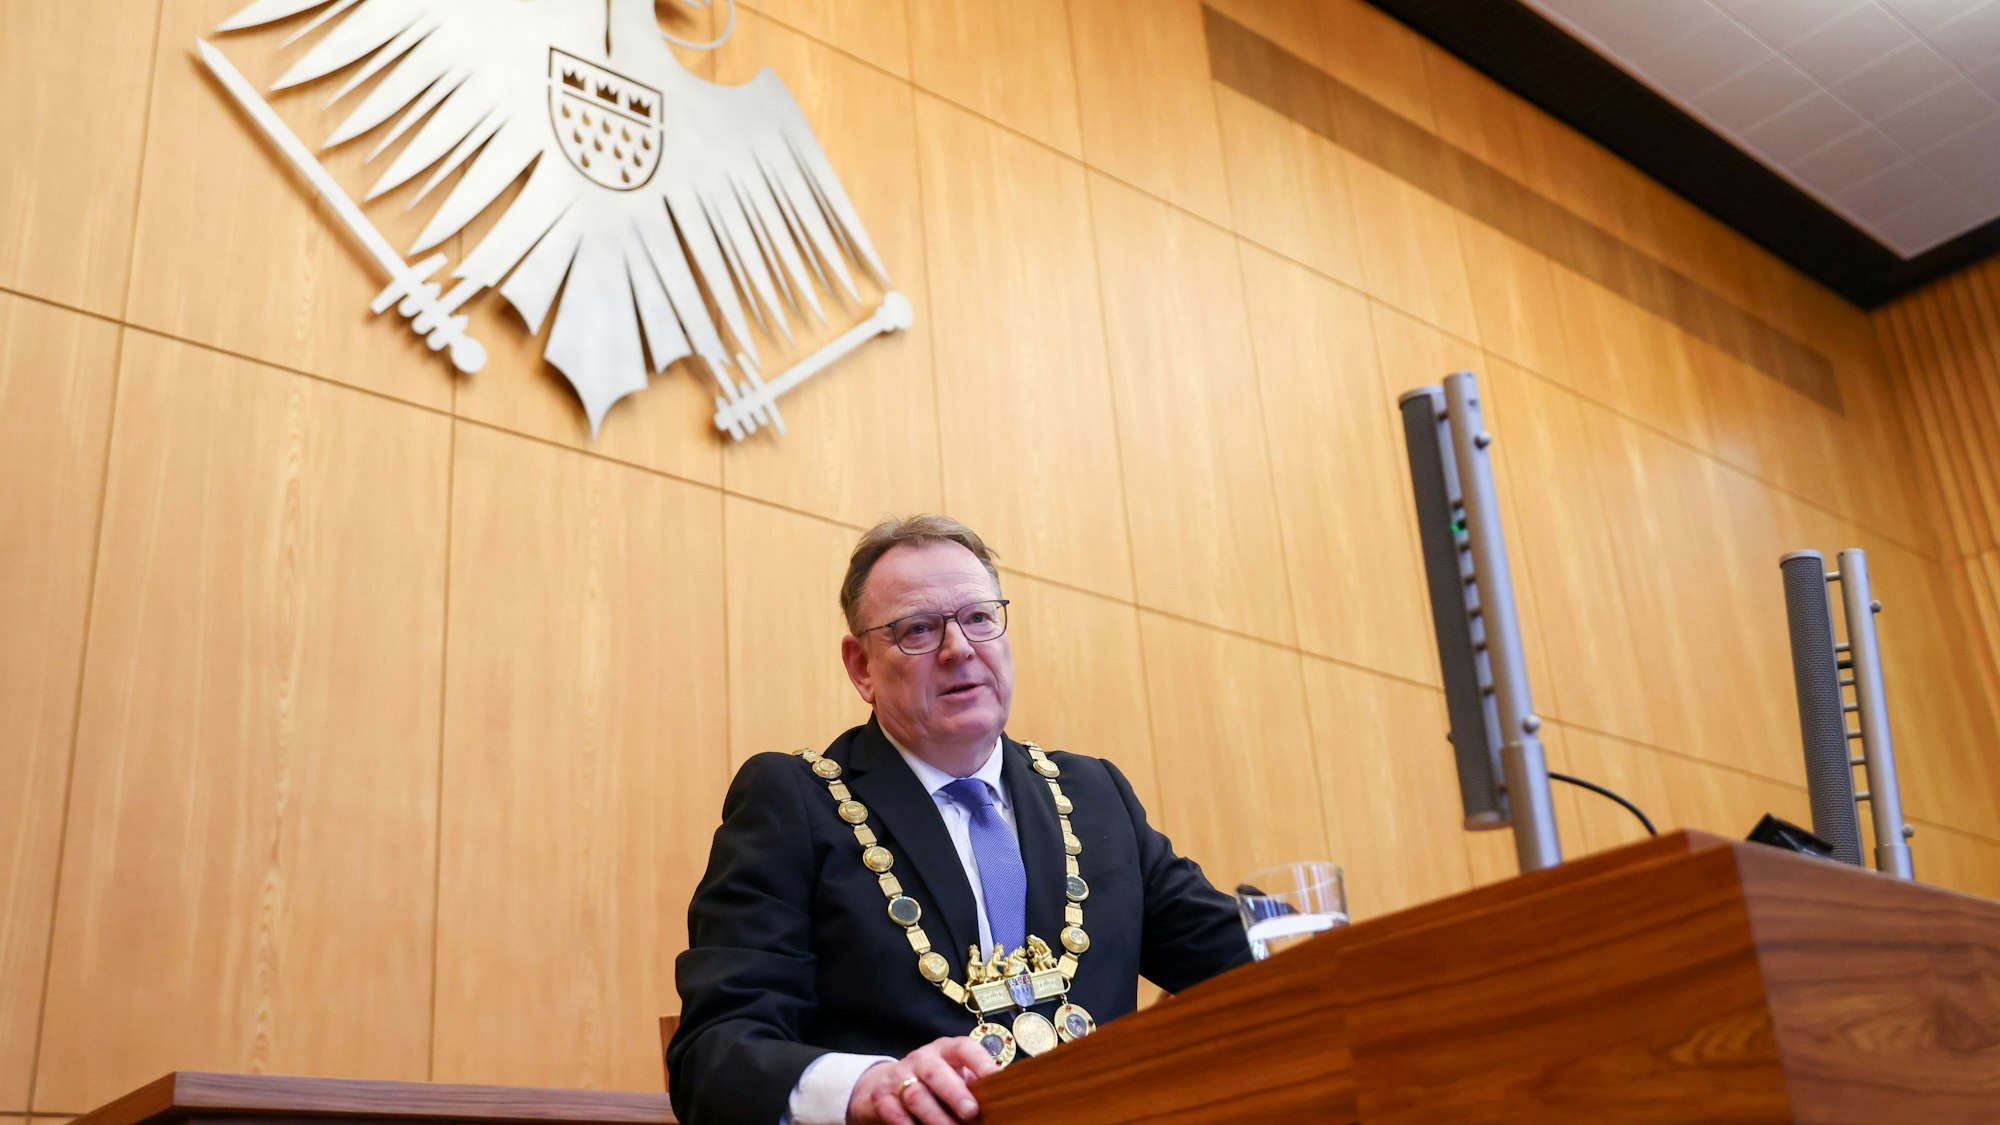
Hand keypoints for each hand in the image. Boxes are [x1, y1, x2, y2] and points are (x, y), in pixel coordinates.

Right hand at [846, 1036, 997, 1123]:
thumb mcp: (953, 1075)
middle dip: (954, 1093)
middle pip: (936, 1072)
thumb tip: (1003, 1099)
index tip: (996, 1077)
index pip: (963, 1049)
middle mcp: (922, 1059)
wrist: (887, 1084)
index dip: (980, 1061)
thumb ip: (973, 1084)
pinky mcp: (882, 1095)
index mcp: (946, 1051)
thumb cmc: (934, 1082)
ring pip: (916, 1096)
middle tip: (972, 1112)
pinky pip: (893, 1112)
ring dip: (935, 1117)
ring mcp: (900, 1076)